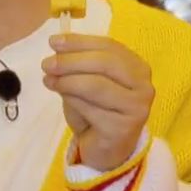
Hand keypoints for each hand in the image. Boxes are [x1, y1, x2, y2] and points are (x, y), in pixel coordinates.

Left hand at [41, 33, 154, 169]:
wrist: (105, 149)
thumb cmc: (96, 111)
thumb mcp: (86, 81)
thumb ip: (77, 64)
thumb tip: (57, 47)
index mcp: (137, 68)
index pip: (109, 46)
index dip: (80, 42)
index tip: (53, 42)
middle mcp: (143, 86)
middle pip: (105, 63)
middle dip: (71, 61)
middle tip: (47, 64)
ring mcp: (136, 108)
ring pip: (96, 85)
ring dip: (67, 80)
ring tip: (49, 81)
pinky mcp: (122, 128)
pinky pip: (89, 108)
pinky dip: (70, 100)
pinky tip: (61, 97)